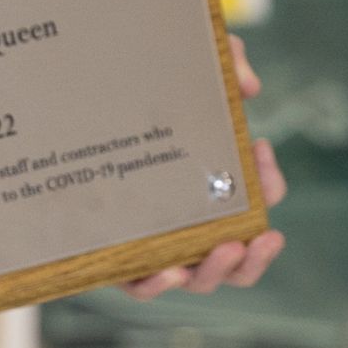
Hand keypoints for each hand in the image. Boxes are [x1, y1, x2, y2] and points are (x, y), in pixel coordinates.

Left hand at [126, 35, 290, 299]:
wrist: (78, 99)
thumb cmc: (142, 86)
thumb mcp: (187, 63)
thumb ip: (226, 62)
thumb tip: (248, 88)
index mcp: (212, 183)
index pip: (257, 197)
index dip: (269, 183)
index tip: (260, 151)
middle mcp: (191, 220)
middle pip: (238, 255)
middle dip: (255, 253)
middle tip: (261, 234)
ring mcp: (158, 242)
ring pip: (198, 278)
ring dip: (215, 272)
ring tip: (223, 250)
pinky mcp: (117, 255)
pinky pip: (141, 284)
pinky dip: (157, 285)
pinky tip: (166, 271)